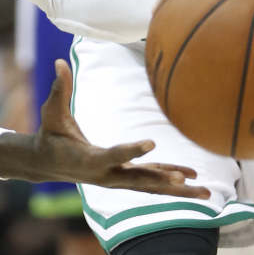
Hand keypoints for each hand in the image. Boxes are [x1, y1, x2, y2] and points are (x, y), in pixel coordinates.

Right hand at [0, 60, 208, 197]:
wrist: (46, 164)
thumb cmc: (50, 134)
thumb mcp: (51, 112)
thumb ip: (59, 89)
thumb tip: (59, 61)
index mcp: (90, 160)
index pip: (113, 155)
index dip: (131, 150)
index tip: (151, 143)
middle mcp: (107, 175)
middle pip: (139, 181)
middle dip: (163, 181)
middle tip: (184, 180)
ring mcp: (118, 179)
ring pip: (152, 187)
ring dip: (179, 190)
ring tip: (207, 193)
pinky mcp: (124, 177)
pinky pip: (152, 180)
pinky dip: (172, 179)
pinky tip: (193, 179)